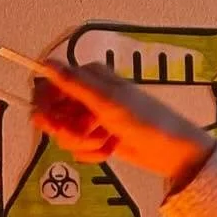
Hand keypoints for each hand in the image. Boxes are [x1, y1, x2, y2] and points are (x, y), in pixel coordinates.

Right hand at [30, 60, 214, 187]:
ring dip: (83, 143)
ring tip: (105, 141)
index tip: (53, 121)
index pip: (49, 86)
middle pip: (53, 113)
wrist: (170, 152)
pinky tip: (109, 150)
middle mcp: (87, 95)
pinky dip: (92, 154)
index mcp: (89, 77)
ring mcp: (92, 119)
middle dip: (66, 129)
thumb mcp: (107, 101)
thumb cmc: (145, 121)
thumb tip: (45, 63)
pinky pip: (79, 149)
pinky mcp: (97, 140)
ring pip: (65, 134)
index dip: (46, 106)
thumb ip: (74, 83)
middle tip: (83, 134)